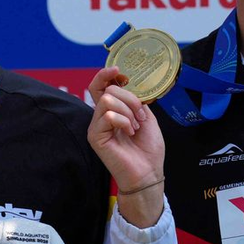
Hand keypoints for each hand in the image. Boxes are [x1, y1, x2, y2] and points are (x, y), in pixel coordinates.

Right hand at [87, 66, 164, 227]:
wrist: (149, 172)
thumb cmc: (148, 149)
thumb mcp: (146, 117)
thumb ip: (135, 100)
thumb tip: (127, 85)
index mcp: (112, 111)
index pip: (100, 86)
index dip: (105, 75)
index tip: (118, 71)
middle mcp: (101, 117)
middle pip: (108, 90)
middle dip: (130, 100)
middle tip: (140, 118)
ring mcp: (96, 126)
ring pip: (108, 100)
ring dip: (128, 111)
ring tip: (135, 127)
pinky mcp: (95, 136)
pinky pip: (108, 115)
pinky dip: (124, 121)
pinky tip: (129, 133)